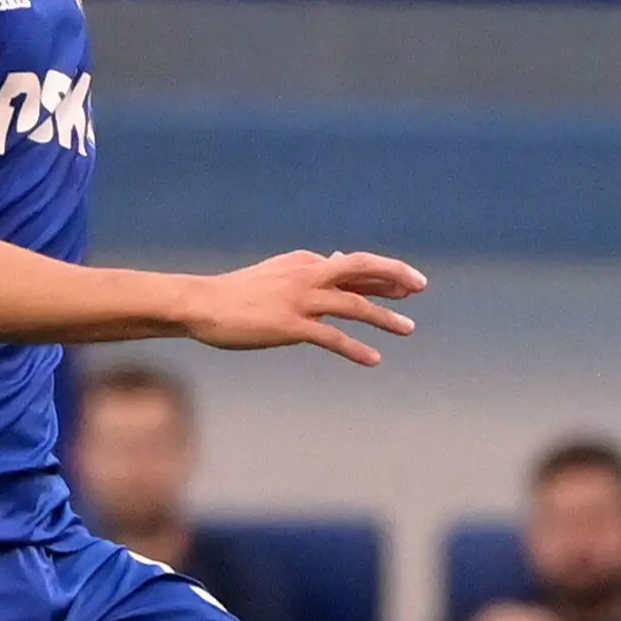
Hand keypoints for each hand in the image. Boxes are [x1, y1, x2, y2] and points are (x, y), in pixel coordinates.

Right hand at [177, 249, 427, 365]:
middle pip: (360, 268)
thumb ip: (305, 271)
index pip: (352, 265)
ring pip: (353, 304)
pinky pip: (332, 337)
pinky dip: (356, 348)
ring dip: (384, 317)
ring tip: (408, 328)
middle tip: (420, 287)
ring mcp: (299, 300)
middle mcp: (306, 275)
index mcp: (302, 262)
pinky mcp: (290, 325)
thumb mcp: (274, 275)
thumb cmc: (233, 294)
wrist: (200, 304)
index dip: (382, 274)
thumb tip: (334, 261)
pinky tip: (373, 359)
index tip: (404, 285)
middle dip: (394, 275)